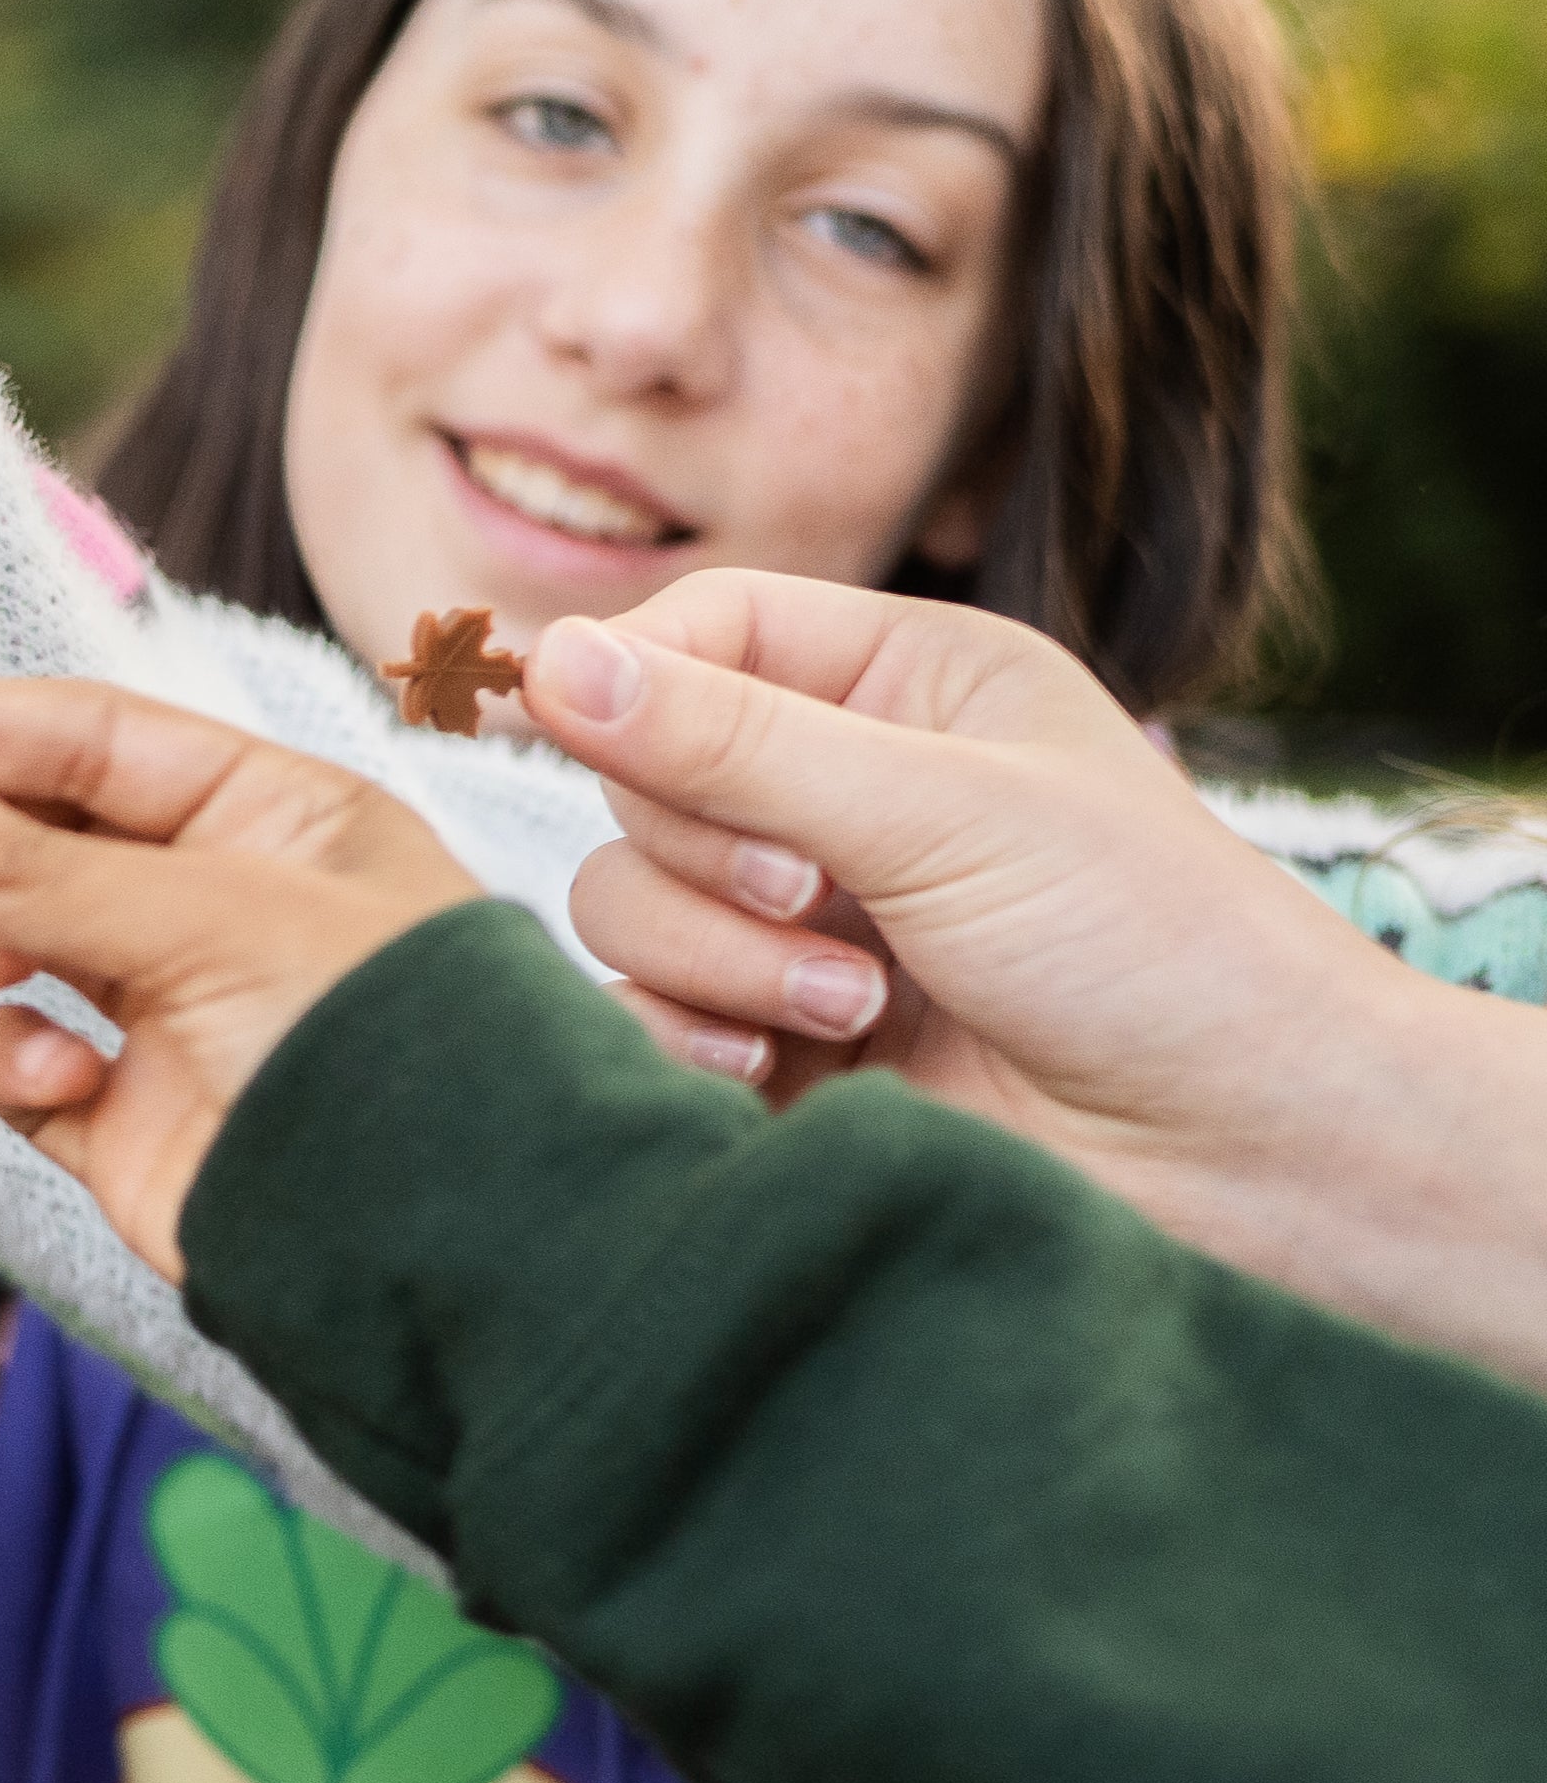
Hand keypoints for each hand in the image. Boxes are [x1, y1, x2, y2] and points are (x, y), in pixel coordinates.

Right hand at [0, 677, 485, 1280]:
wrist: (446, 1261)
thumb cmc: (379, 1050)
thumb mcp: (208, 924)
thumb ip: (27, 864)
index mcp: (275, 817)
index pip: (92, 739)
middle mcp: (222, 903)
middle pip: (40, 830)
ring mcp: (170, 1011)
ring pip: (11, 940)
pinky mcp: (127, 1117)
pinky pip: (21, 1062)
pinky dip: (15, 1064)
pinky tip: (60, 1079)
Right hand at [533, 575, 1546, 1390]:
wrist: (1237, 1152)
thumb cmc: (1148, 948)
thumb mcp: (938, 810)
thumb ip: (731, 743)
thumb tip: (546, 660)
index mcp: (908, 684)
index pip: (700, 630)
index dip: (632, 679)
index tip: (579, 730)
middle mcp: (844, 790)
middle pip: (639, 777)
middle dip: (706, 854)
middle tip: (819, 898)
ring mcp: (804, 922)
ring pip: (626, 902)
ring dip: (716, 959)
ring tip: (854, 1008)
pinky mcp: (777, 1041)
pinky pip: (642, 1015)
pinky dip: (685, 1040)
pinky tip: (779, 1073)